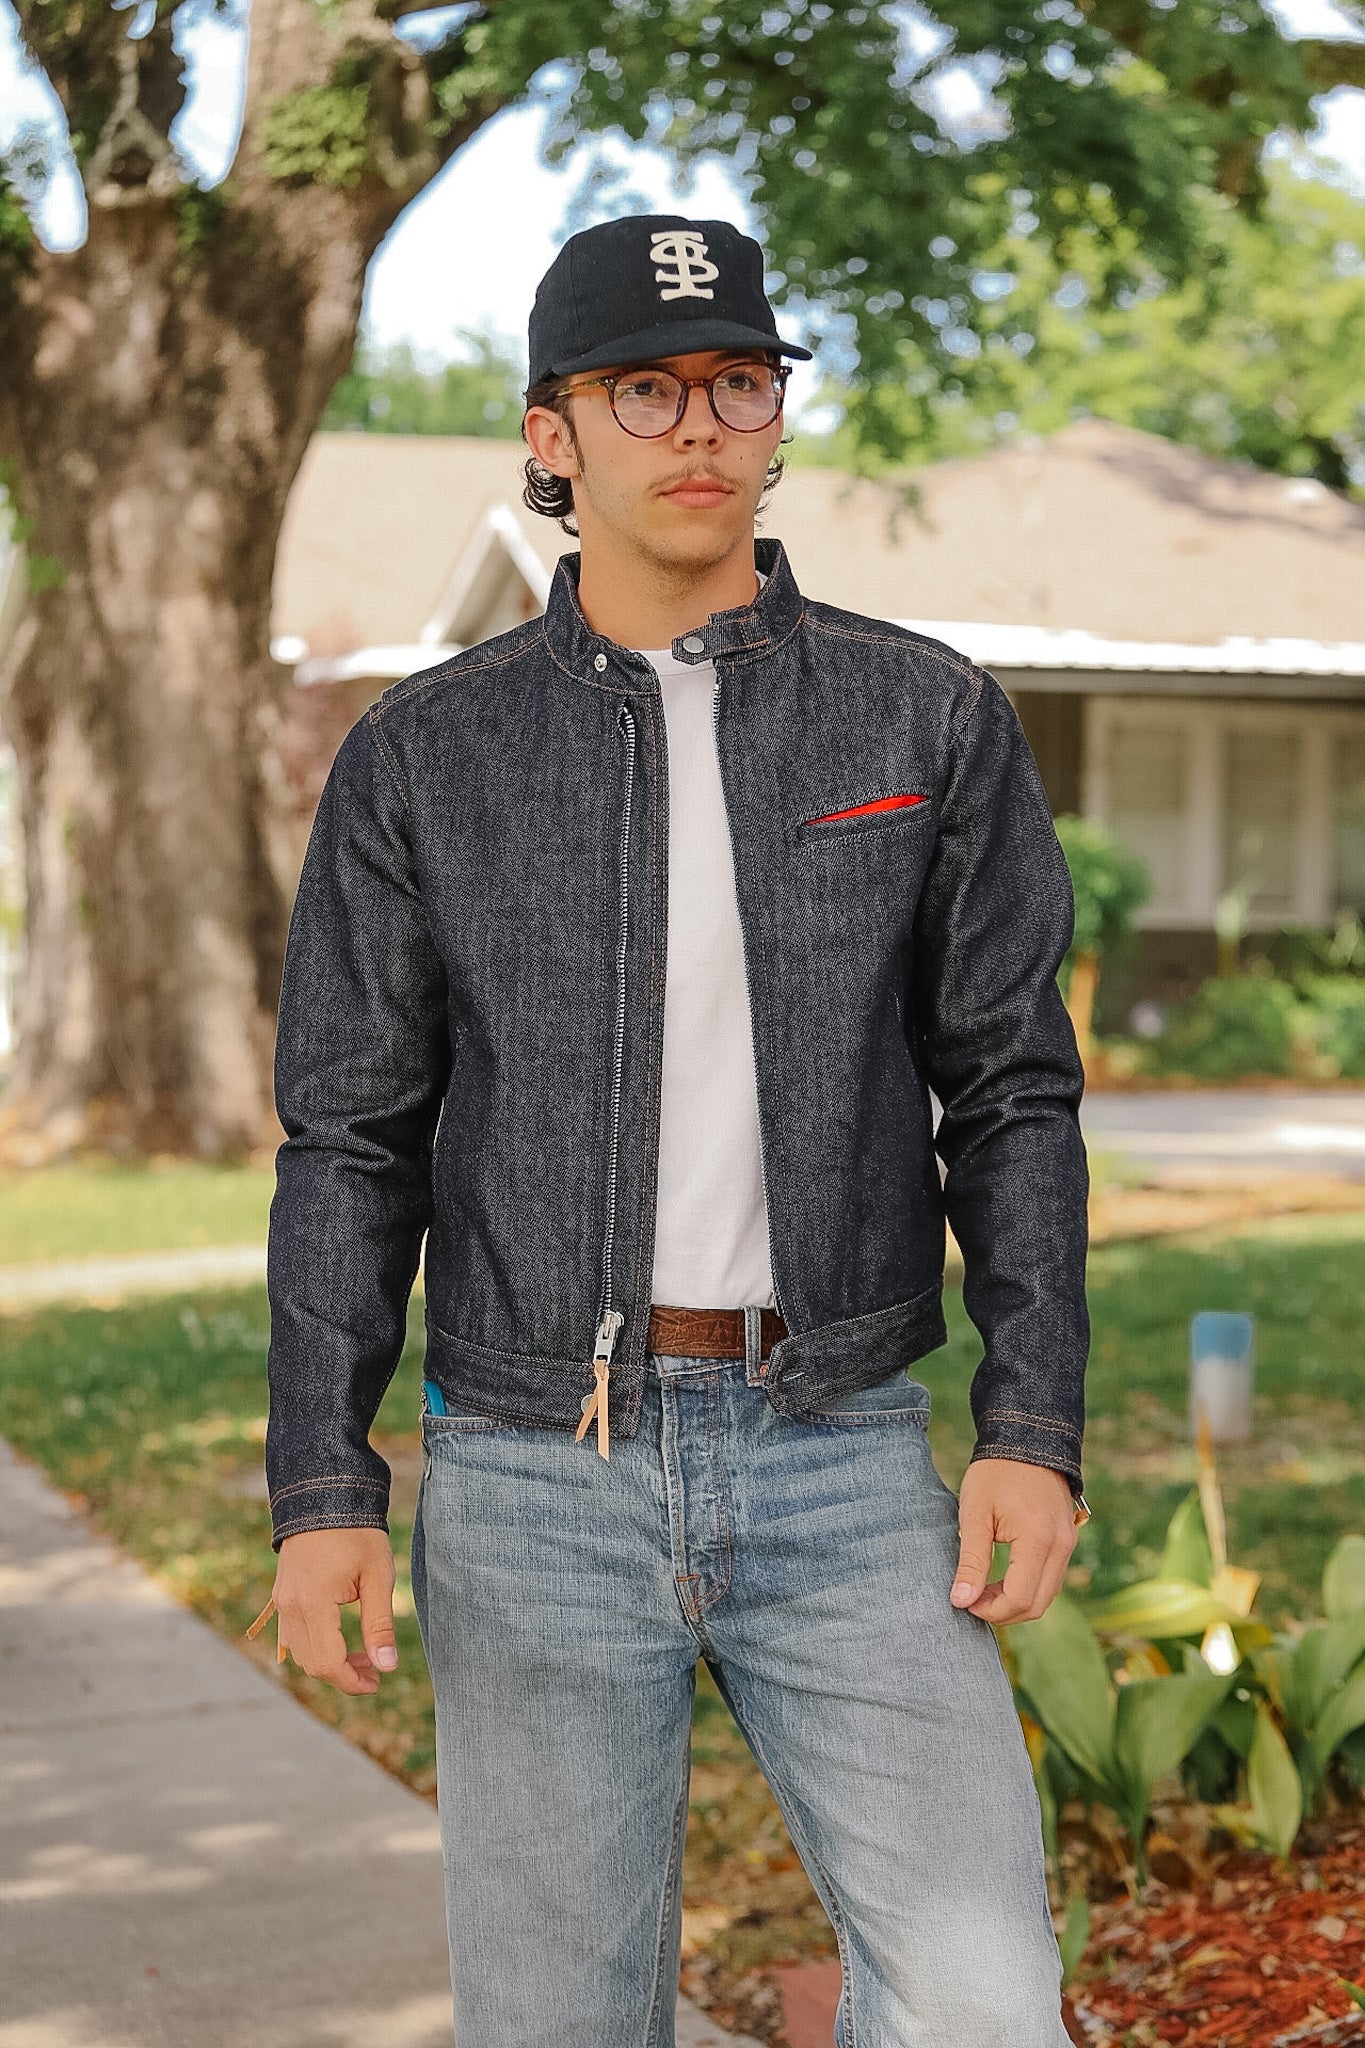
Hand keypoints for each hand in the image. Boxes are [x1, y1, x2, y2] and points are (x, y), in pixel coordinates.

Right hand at [272, 1527, 398, 1694]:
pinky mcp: (282, 1595)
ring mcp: (282, 1601)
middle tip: (376, 1667)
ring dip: (330, 1661)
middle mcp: (290, 1607)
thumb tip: (388, 1667)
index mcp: (313, 1604)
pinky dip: (316, 1645)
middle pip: (312, 1664)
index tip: (377, 1682)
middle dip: (344, 1674)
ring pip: (300, 1653)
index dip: (352, 1682)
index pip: (328, 1664)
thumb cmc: (357, 1533)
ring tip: (364, 1653)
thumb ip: (380, 1625)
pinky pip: (294, 1635)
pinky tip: (342, 1636)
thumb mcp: (377, 1576)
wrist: (325, 1496)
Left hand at [949, 1458, 1077, 1623]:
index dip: (990, 1610)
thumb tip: (960, 1601)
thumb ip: (970, 1560)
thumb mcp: (975, 1514)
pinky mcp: (1067, 1540)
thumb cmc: (995, 1474)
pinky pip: (1051, 1579)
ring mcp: (1068, 1544)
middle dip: (1003, 1612)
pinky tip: (1003, 1578)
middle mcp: (1061, 1547)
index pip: (1019, 1599)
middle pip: (1037, 1605)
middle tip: (971, 1599)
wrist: (1026, 1441)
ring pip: (1046, 1595)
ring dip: (1016, 1602)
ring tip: (984, 1589)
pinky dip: (1028, 1588)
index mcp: (1038, 1540)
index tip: (964, 1601)